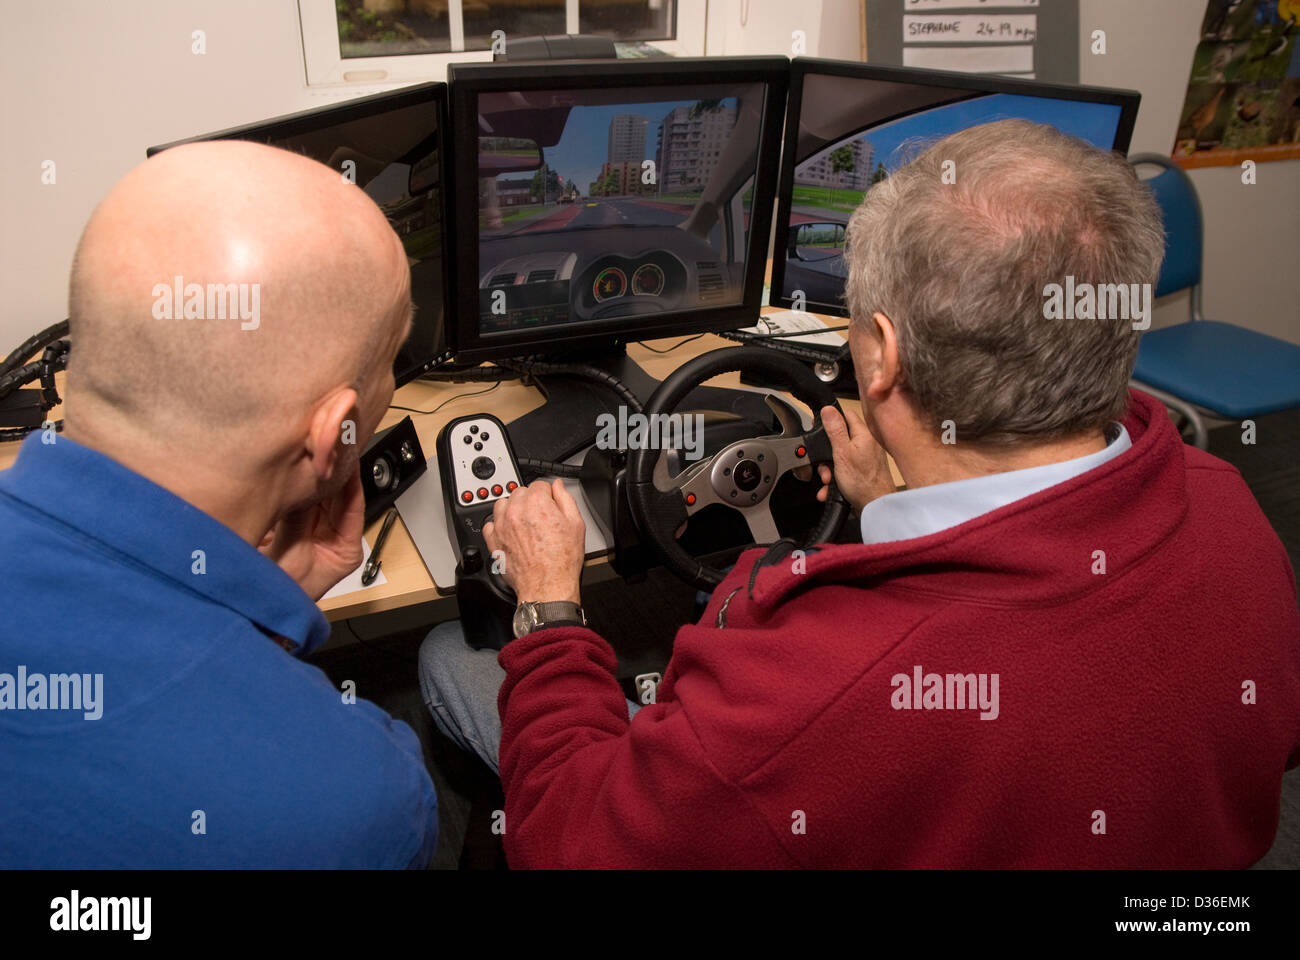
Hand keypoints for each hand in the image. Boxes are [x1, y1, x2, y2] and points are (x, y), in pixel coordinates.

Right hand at [259, 464, 365, 600]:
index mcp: (347, 550)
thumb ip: (297, 519)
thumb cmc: (283, 594)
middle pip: (339, 498)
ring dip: (318, 478)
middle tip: (329, 446)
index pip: (354, 505)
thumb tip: (302, 485)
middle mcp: (336, 539)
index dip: (351, 479)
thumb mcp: (293, 552)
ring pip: (322, 497)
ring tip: (315, 452)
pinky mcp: (299, 529)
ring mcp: (318, 533)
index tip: (348, 456)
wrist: (259, 609)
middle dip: (334, 473)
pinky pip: (304, 503)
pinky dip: (302, 489)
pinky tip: (298, 471)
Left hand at [483, 479, 584, 604]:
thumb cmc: (562, 560)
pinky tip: (511, 532)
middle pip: (520, 492)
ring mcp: (502, 526)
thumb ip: (566, 499)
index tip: (550, 504)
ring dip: (513, 508)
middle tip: (541, 516)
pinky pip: (490, 524)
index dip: (548, 494)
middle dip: (531, 500)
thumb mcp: (576, 524)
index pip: (539, 484)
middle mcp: (516, 511)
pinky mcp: (493, 540)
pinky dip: (499, 525)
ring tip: (525, 522)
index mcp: (537, 503)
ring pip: (503, 504)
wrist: (547, 585)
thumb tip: (558, 486)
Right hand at [814, 404, 895, 514]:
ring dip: (829, 469)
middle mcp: (867, 443)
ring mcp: (867, 457)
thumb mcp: (842, 453)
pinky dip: (837, 478)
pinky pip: (846, 469)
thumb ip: (835, 430)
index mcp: (864, 434)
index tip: (821, 430)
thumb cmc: (863, 482)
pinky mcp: (865, 471)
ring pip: (841, 456)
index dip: (831, 420)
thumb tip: (828, 409)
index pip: (846, 415)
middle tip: (824, 465)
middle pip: (840, 438)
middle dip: (827, 453)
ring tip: (828, 480)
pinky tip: (831, 488)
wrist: (876, 506)